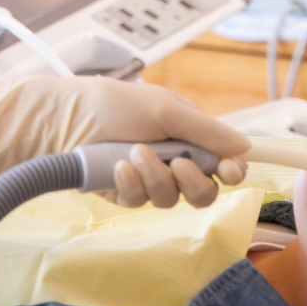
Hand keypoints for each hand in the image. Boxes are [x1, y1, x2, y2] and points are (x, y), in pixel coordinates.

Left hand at [0, 76, 249, 208]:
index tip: (230, 171)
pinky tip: (117, 168)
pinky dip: (131, 184)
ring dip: (156, 177)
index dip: (232, 170)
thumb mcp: (164, 109)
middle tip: (176, 161)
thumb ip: (206, 131)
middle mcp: (174, 159)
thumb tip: (246, 147)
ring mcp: (149, 178)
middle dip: (193, 180)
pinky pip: (140, 201)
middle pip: (205, 190)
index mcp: (189, 134)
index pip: (225, 161)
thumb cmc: (112, 103)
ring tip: (133, 154)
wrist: (60, 120)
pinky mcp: (124, 194)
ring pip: (173, 200)